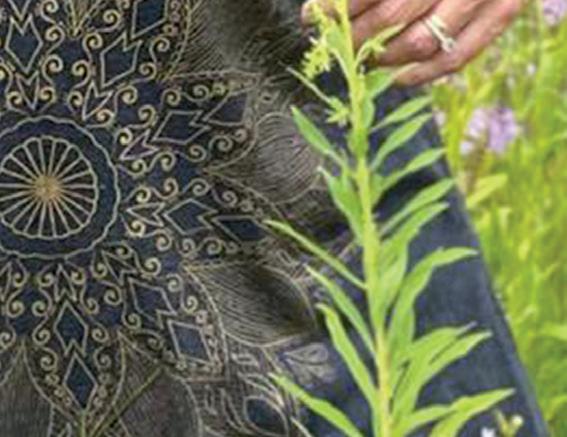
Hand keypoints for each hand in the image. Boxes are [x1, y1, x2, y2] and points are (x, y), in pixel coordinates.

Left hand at [302, 0, 522, 85]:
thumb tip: (323, 7)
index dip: (337, 6)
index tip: (312, 15)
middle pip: (392, 15)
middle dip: (354, 36)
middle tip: (336, 44)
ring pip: (421, 42)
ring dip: (383, 58)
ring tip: (362, 60)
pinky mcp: (504, 10)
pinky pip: (457, 57)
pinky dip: (423, 74)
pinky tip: (398, 79)